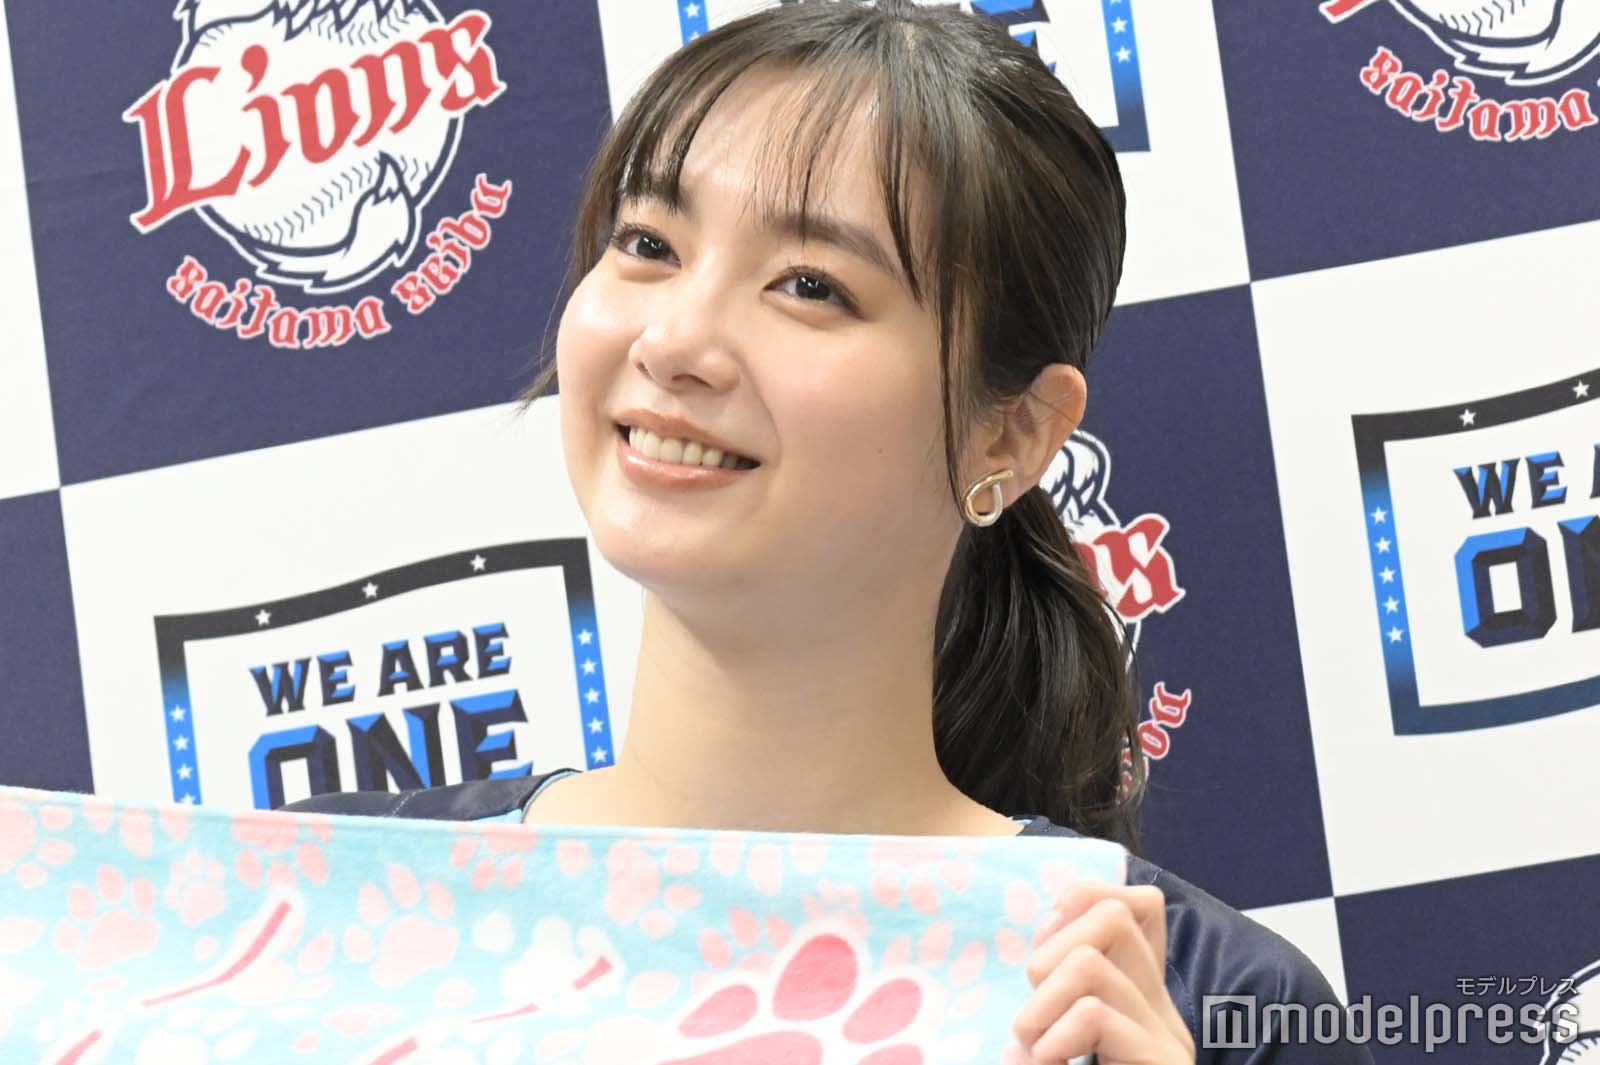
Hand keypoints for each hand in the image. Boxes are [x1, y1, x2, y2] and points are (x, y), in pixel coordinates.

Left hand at [1011, 881, 1196, 1064]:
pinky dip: (1052, 1041)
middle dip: (1052, 951)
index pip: (1141, 903)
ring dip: (1041, 1006)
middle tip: (1038, 1012)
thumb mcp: (1062, 1027)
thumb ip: (1061, 983)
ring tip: (1037, 1050)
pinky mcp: (1163, 1061)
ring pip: (1089, 962)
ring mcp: (1168, 1035)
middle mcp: (1165, 1008)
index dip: (1081, 905)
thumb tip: (1049, 922)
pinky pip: (1092, 1014)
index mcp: (1145, 994)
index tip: (1047, 963)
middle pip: (1113, 915)